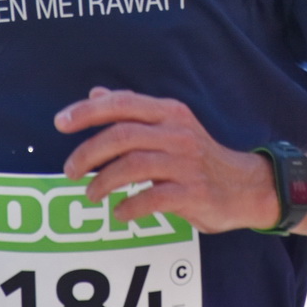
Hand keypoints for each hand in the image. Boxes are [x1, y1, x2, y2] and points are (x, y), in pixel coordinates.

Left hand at [55, 87, 278, 232]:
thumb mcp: (170, 125)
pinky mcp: (194, 193)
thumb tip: (95, 93)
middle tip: (71, 171)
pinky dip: (129, 206)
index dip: (88, 112)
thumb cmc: (199, 156)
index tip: (60, 123)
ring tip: (91, 194)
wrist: (246, 186)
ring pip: (134, 165)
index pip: (122, 104)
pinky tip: (119, 213)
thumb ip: (133, 110)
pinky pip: (152, 198)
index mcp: (169, 113)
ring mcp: (187, 163)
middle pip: (123, 135)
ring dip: (104, 181)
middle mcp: (177, 133)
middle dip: (89, 152)